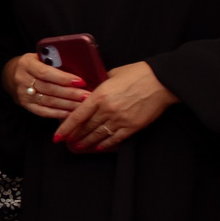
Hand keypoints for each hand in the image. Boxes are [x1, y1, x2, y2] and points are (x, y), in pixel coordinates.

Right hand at [4, 51, 87, 121]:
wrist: (13, 75)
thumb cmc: (35, 64)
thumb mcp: (41, 57)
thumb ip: (55, 61)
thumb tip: (80, 67)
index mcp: (27, 64)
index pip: (46, 72)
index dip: (63, 78)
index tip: (80, 81)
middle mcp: (23, 79)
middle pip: (49, 88)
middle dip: (70, 93)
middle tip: (87, 96)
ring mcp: (23, 94)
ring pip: (48, 101)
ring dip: (67, 104)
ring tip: (83, 105)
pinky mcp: (26, 105)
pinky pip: (43, 111)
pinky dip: (58, 113)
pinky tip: (70, 113)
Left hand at [52, 60, 174, 152]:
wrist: (162, 81)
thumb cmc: (138, 74)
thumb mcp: (112, 74)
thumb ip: (99, 84)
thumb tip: (89, 90)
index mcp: (100, 95)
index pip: (77, 116)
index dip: (66, 128)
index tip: (57, 136)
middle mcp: (107, 110)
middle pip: (86, 127)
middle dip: (75, 136)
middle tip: (67, 142)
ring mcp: (120, 119)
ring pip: (98, 135)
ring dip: (87, 142)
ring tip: (79, 146)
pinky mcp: (133, 126)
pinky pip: (115, 139)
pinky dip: (105, 144)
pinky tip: (98, 147)